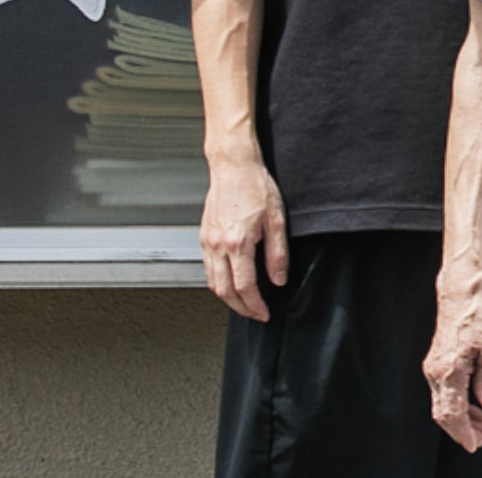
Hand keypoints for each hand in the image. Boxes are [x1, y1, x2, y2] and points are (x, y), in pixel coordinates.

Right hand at [199, 154, 287, 320]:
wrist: (233, 168)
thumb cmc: (256, 187)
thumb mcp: (277, 219)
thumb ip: (277, 253)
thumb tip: (278, 279)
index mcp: (238, 243)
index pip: (245, 286)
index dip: (255, 305)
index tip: (264, 313)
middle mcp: (218, 246)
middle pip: (224, 291)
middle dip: (240, 308)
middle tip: (255, 314)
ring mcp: (208, 242)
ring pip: (212, 282)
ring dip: (227, 298)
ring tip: (244, 303)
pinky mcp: (204, 237)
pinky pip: (207, 268)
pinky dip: (217, 282)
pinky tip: (229, 282)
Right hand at [424, 282, 481, 452]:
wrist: (460, 296)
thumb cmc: (477, 318)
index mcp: (448, 372)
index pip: (452, 414)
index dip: (463, 433)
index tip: (474, 444)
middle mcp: (435, 373)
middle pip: (443, 414)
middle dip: (461, 430)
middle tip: (481, 438)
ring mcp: (433, 368)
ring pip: (441, 404)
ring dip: (459, 419)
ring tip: (479, 426)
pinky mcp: (435, 364)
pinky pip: (442, 392)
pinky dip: (455, 404)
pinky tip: (471, 406)